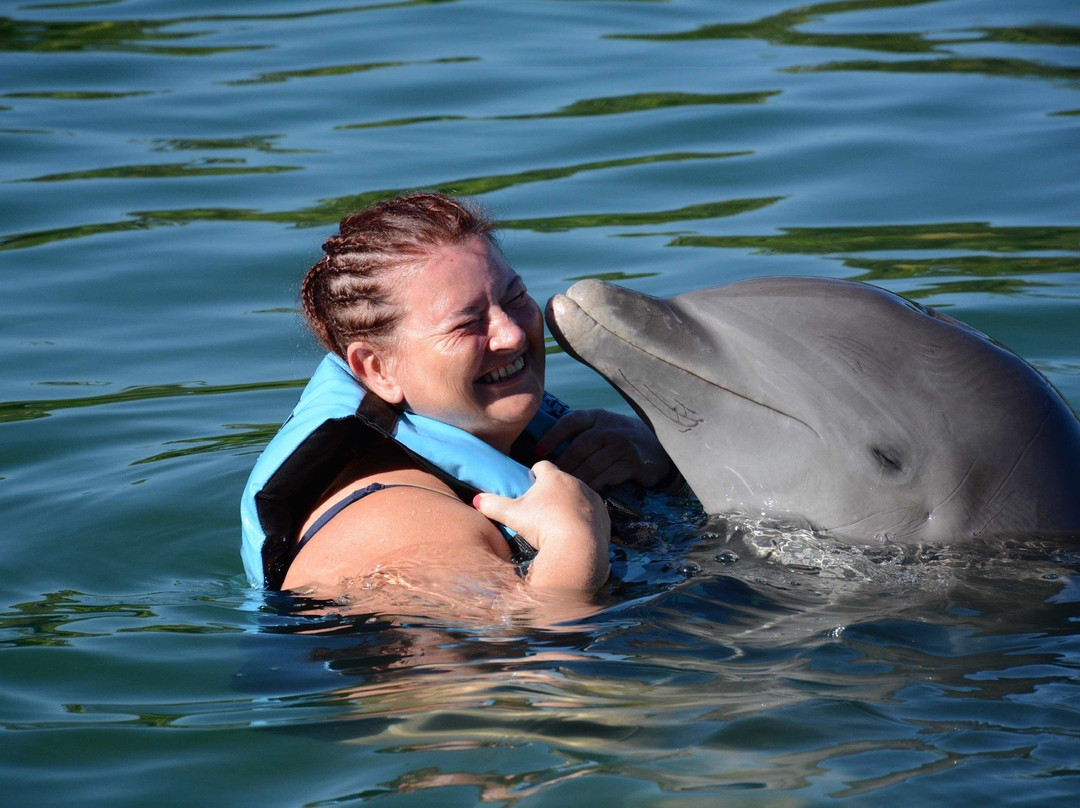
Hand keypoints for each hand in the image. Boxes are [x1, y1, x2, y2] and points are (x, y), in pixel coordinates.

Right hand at [473, 461, 609, 592]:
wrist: (578, 547)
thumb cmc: (543, 526)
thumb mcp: (512, 515)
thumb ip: (492, 505)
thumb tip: (476, 500)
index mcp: (553, 477)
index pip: (542, 466)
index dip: (534, 475)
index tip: (530, 487)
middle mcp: (576, 482)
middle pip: (561, 481)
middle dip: (553, 491)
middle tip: (542, 510)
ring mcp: (592, 497)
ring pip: (578, 496)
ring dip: (570, 504)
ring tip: (559, 524)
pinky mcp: (604, 514)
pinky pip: (592, 512)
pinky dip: (584, 519)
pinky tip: (575, 532)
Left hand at [537, 409, 673, 492]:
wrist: (659, 452)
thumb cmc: (621, 441)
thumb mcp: (605, 428)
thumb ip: (583, 433)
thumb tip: (547, 450)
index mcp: (598, 416)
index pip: (571, 421)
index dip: (553, 436)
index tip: (538, 451)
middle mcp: (610, 428)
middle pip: (580, 446)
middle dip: (563, 464)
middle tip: (550, 479)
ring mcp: (622, 445)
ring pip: (592, 464)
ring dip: (576, 479)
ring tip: (564, 490)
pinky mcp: (632, 463)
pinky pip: (608, 476)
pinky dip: (595, 486)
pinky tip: (586, 493)